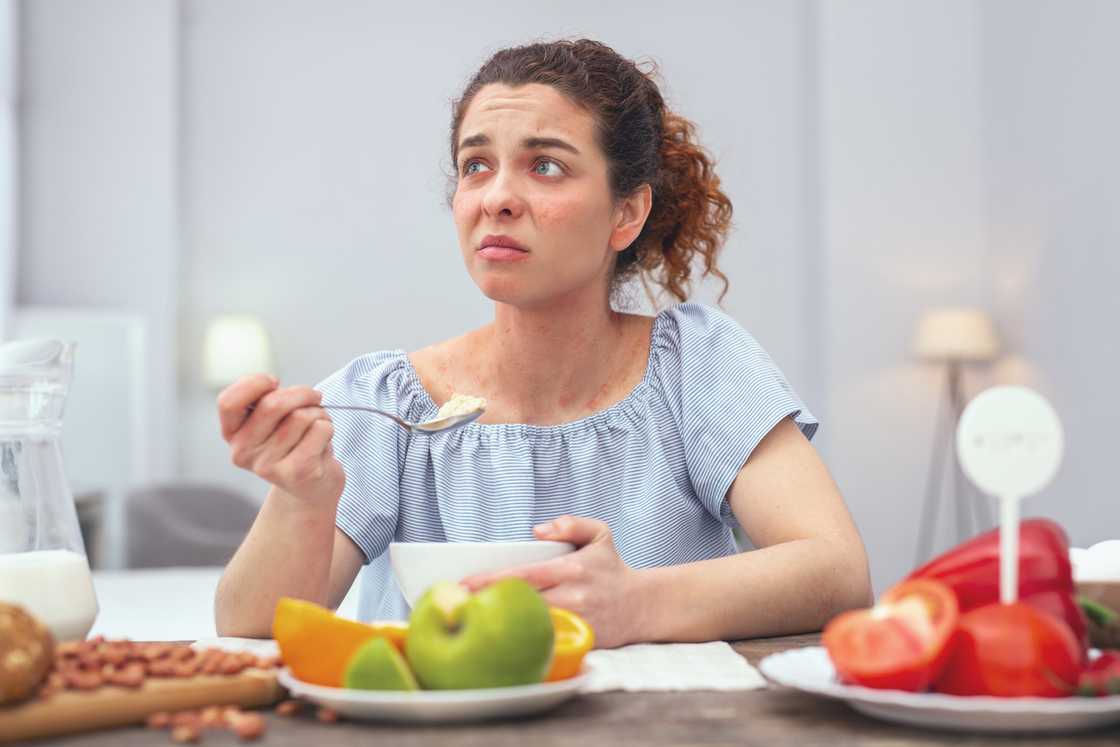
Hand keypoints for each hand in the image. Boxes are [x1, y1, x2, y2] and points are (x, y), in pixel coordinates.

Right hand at [217, 374, 343, 506]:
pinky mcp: (297, 473)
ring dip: (319, 413)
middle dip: (302, 393)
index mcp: (232, 434)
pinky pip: (319, 429)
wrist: (312, 488)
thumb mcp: (273, 422)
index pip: (228, 402)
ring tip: (317, 427)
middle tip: (314, 397)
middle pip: (273, 404)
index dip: (254, 383)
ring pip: (301, 416)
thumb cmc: (293, 443)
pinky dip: (328, 427)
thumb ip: (268, 401)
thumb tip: (275, 386)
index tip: (275, 382)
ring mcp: (268, 466)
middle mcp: (244, 452)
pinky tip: (323, 442)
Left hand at [461, 516, 643, 648]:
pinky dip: (524, 640)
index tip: (464, 584)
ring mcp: (576, 622)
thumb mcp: (600, 534)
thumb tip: (537, 530)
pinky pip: (545, 642)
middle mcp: (573, 596)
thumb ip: (571, 524)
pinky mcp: (580, 642)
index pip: (523, 576)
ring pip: (530, 625)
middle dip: (489, 604)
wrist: (644, 605)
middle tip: (457, 605)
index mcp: (571, 568)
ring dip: (502, 623)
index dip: (491, 581)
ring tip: (473, 620)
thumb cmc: (614, 570)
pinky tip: (503, 638)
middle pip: (520, 603)